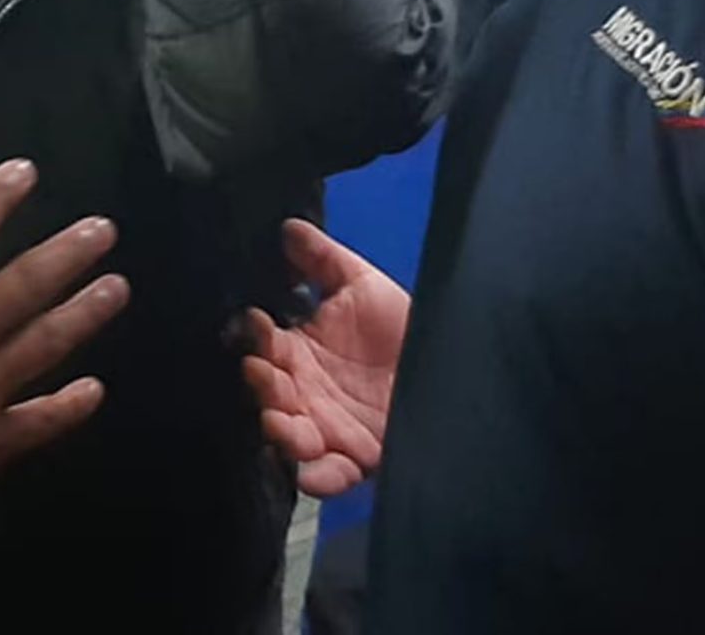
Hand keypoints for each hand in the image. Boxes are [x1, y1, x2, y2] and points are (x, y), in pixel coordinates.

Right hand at [243, 219, 407, 496]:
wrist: (452, 370)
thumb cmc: (401, 325)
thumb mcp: (363, 285)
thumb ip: (322, 259)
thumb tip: (287, 226)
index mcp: (298, 349)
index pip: (261, 341)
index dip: (252, 332)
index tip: (254, 320)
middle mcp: (303, 391)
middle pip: (267, 390)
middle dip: (260, 383)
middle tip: (263, 371)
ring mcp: (324, 427)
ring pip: (287, 435)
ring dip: (279, 430)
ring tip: (283, 422)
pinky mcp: (353, 459)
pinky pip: (326, 476)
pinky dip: (315, 476)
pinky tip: (310, 468)